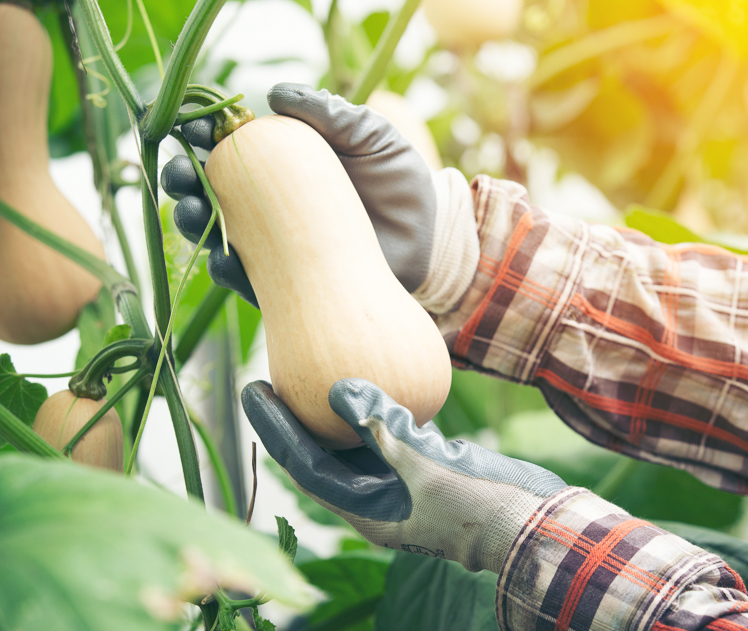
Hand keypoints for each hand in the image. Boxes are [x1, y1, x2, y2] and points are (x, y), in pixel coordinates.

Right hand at [160, 83, 438, 306]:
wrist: (430, 237)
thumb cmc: (399, 179)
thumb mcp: (371, 136)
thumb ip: (330, 113)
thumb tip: (276, 93)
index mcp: (283, 163)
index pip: (230, 147)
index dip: (205, 137)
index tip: (196, 131)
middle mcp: (270, 204)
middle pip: (209, 190)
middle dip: (183, 181)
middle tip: (179, 175)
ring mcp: (276, 245)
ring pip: (218, 234)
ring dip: (194, 223)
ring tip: (192, 212)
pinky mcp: (289, 283)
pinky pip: (248, 280)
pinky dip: (229, 269)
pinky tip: (223, 258)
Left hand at [243, 378, 566, 572]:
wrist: (532, 522)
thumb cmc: (479, 508)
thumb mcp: (428, 468)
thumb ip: (385, 429)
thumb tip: (338, 390)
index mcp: (366, 511)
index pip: (305, 465)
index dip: (277, 427)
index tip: (255, 387)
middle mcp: (377, 498)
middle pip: (323, 452)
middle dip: (297, 415)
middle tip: (274, 371)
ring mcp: (402, 483)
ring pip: (356, 442)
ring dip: (336, 409)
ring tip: (314, 366)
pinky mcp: (427, 467)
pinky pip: (393, 433)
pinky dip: (381, 406)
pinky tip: (376, 372)